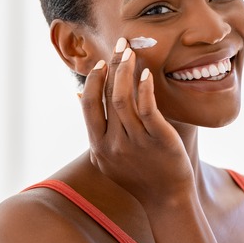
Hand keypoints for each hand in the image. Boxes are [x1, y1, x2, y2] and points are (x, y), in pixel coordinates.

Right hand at [79, 37, 194, 204]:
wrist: (166, 198)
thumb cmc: (138, 175)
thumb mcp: (107, 156)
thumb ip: (94, 127)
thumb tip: (78, 95)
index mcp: (99, 145)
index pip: (90, 105)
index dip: (94, 81)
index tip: (101, 62)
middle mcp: (113, 144)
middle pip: (107, 96)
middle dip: (112, 66)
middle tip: (120, 44)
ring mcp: (136, 142)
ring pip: (124, 100)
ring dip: (126, 71)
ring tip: (131, 52)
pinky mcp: (159, 140)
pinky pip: (148, 110)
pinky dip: (144, 89)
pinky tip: (146, 74)